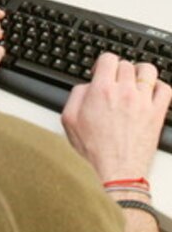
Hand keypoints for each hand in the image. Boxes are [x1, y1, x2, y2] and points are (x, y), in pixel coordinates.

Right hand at [61, 52, 171, 180]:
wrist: (116, 173)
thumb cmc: (94, 151)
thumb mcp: (69, 119)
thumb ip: (77, 95)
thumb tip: (87, 86)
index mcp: (102, 90)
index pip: (108, 58)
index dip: (103, 63)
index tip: (101, 72)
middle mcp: (124, 92)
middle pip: (126, 64)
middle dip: (118, 70)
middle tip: (115, 82)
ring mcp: (143, 102)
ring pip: (148, 70)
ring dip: (140, 72)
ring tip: (135, 82)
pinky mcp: (157, 114)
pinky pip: (165, 89)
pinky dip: (159, 87)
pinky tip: (150, 93)